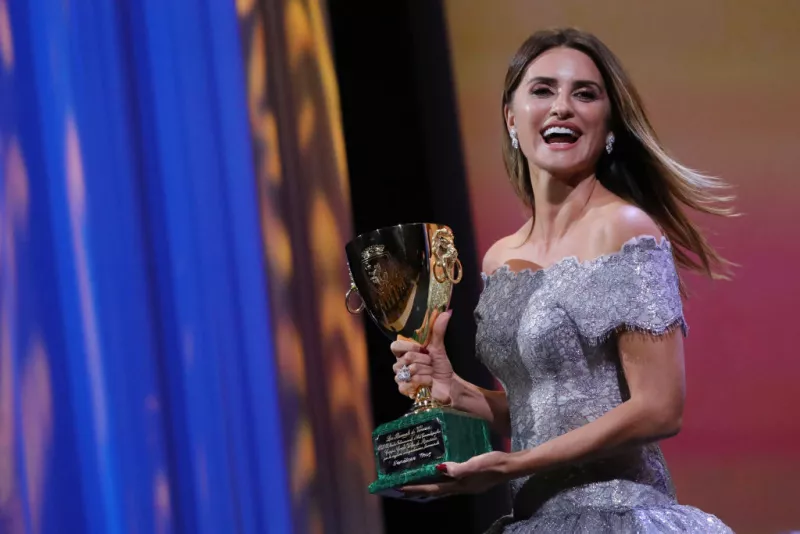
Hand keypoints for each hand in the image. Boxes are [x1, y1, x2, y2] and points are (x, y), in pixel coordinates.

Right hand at [391, 310, 453, 402]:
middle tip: (430, 363)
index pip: (394, 346)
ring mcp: (401, 377)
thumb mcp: (439, 347)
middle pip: (406, 358)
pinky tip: (428, 383)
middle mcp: (400, 364)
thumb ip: (438, 331)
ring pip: (410, 371)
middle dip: (424, 361)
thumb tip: (445, 313)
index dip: (408, 347)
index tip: (421, 348)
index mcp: (405, 352)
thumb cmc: (440, 366)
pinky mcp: (404, 389)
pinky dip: (424, 382)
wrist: (448, 384)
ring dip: (426, 372)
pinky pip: (410, 383)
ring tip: (431, 373)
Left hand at [400, 451, 518, 496]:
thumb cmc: (493, 464)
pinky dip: (440, 477)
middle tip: (402, 485)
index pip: (434, 488)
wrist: (511, 466)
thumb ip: (459, 468)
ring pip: (442, 485)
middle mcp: (461, 487)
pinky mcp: (471, 477)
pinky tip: (439, 470)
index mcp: (460, 485)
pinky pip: (450, 479)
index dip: (417, 488)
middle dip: (419, 488)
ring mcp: (466, 483)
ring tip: (415, 479)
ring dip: (428, 484)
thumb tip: (440, 468)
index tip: (400, 488)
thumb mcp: (476, 464)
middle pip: (435, 489)